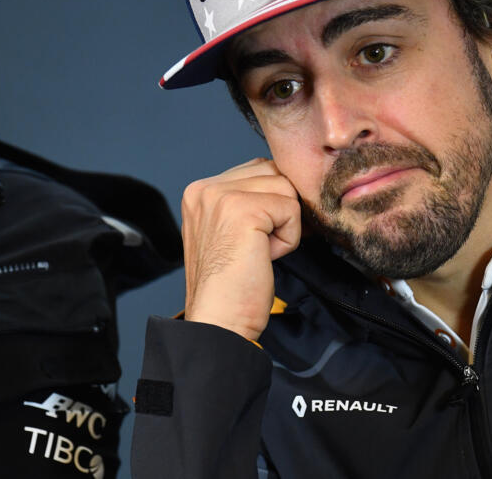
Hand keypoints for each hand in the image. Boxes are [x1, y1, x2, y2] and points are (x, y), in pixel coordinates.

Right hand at [181, 158, 300, 341]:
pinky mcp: (242, 211)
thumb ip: (247, 201)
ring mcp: (221, 197)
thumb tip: (291, 185)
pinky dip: (288, 238)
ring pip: (285, 188)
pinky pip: (291, 209)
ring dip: (285, 224)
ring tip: (259, 251)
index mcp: (199, 192)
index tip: (258, 237)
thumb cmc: (229, 287)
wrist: (219, 322)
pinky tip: (264, 256)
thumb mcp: (229, 232)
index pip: (257, 169)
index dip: (272, 202)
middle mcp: (205, 189)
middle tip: (260, 246)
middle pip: (273, 172)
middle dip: (280, 208)